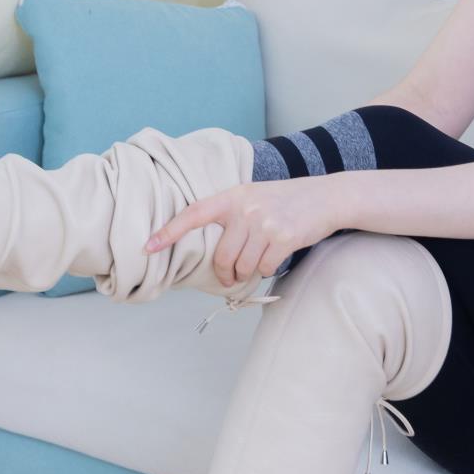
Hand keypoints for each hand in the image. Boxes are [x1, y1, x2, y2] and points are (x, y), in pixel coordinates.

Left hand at [145, 178, 343, 288]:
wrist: (326, 197)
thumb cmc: (286, 201)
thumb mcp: (254, 197)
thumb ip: (232, 215)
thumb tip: (214, 252)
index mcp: (233, 196)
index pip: (193, 214)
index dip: (169, 231)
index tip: (147, 246)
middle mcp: (245, 208)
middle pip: (222, 257)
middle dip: (225, 274)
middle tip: (231, 277)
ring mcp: (264, 223)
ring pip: (242, 266)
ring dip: (248, 273)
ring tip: (258, 261)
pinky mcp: (282, 238)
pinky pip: (264, 268)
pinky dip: (267, 269)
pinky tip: (276, 255)